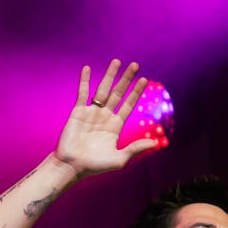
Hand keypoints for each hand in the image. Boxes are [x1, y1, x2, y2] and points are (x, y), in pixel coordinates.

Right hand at [54, 60, 157, 178]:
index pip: (128, 105)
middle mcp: (105, 116)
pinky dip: (84, 81)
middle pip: (118, 93)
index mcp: (115, 126)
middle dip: (126, 79)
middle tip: (135, 65)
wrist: (72, 166)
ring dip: (110, 75)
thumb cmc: (95, 166)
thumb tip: (154, 143)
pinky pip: (82, 93)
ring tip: (117, 61)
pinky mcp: (78, 112)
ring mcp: (91, 113)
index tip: (144, 80)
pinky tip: (87, 68)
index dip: (136, 92)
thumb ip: (135, 149)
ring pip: (103, 90)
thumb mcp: (119, 159)